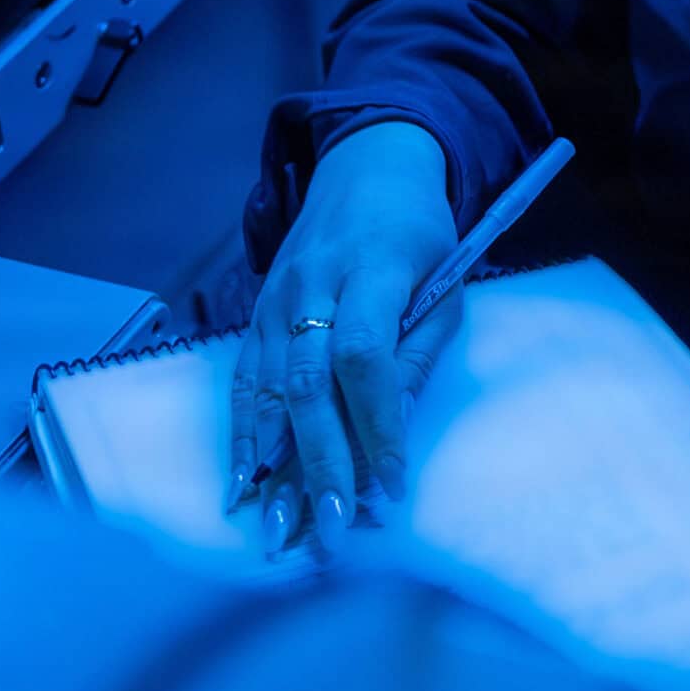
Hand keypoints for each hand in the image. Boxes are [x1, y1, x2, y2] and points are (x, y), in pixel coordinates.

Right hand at [230, 120, 458, 556]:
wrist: (366, 163)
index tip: (392, 483)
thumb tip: (396, 429)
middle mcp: (313, 284)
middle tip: (334, 527)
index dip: (377, 422)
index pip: (365, 354)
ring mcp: (277, 298)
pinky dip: (243, 434)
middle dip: (320, 461)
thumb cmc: (418, 228)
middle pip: (309, 381)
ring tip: (279, 524)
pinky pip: (244, 379)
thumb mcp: (446, 277)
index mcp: (373, 268)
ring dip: (272, 463)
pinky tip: (244, 483)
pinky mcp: (256, 311)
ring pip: (266, 386)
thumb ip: (420, 349)